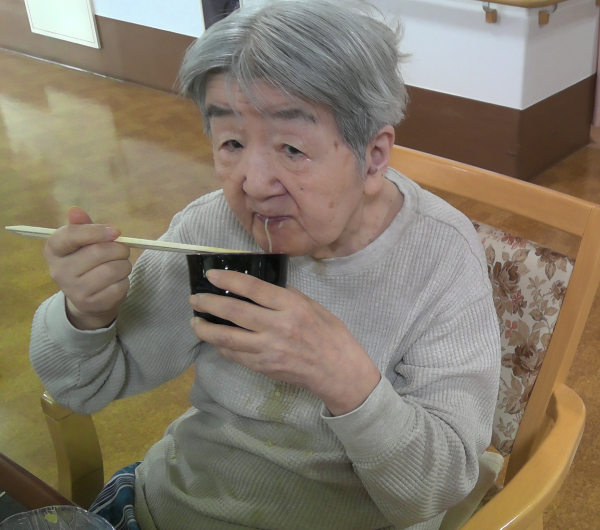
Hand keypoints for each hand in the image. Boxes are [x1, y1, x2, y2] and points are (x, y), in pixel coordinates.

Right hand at [43, 207, 131, 329]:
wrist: (87, 299)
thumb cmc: (86, 263)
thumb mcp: (82, 243)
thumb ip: (82, 226)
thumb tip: (76, 211)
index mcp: (53, 250)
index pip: (71, 235)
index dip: (96, 231)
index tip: (116, 231)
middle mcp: (59, 271)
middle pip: (99, 252)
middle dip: (119, 249)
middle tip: (122, 250)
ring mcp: (74, 290)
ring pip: (113, 269)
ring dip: (124, 265)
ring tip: (119, 266)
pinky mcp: (92, 304)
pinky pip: (120, 286)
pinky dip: (125, 281)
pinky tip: (117, 281)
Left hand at [189, 269, 380, 415]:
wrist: (337, 370)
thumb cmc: (329, 333)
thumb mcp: (312, 305)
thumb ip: (285, 296)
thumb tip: (259, 289)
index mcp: (291, 307)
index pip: (253, 289)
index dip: (229, 280)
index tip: (212, 276)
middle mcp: (277, 327)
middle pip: (234, 312)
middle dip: (210, 303)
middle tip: (195, 298)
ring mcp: (268, 350)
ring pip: (227, 337)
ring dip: (206, 329)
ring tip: (195, 321)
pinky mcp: (263, 367)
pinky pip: (235, 355)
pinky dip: (221, 345)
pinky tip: (214, 338)